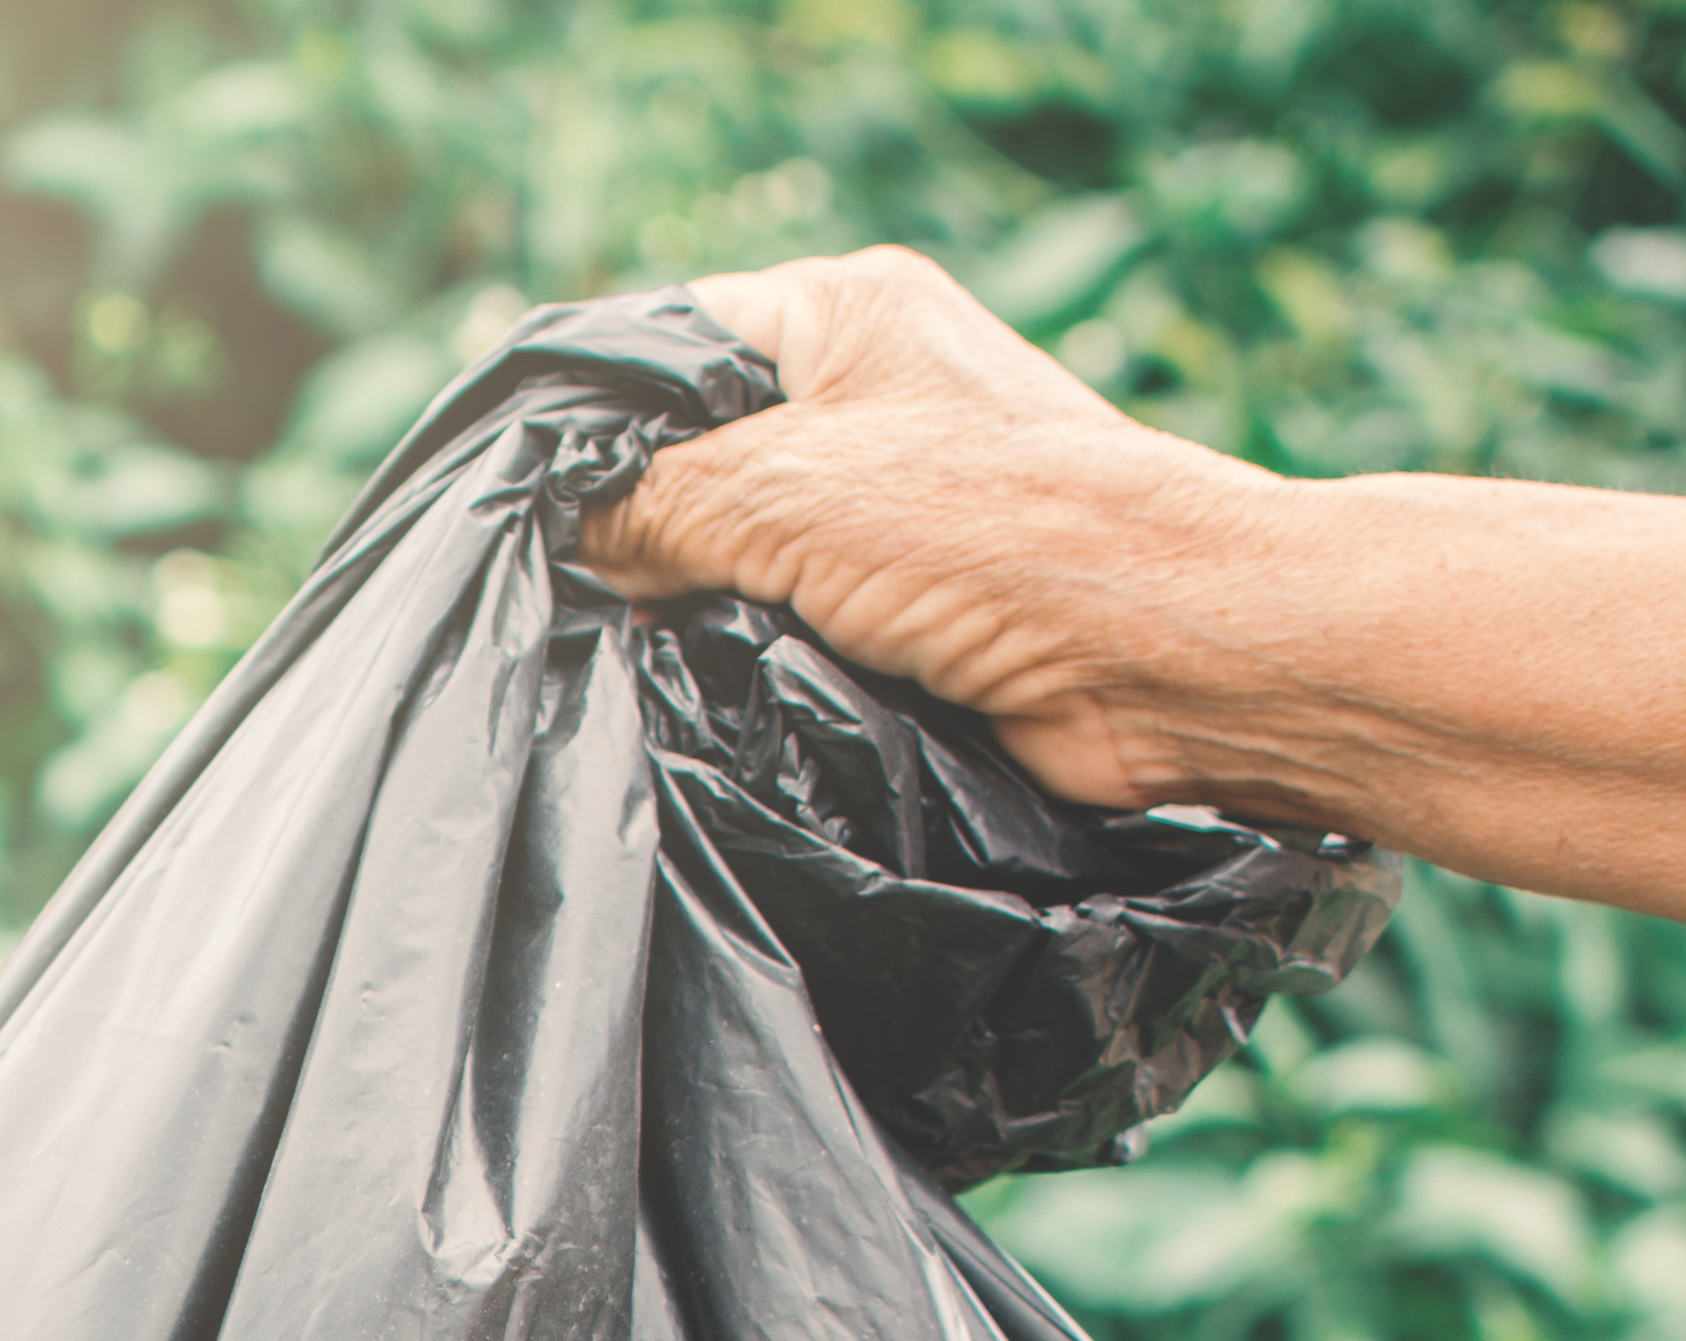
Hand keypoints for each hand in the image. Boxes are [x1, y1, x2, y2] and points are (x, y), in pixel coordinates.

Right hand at [585, 250, 1290, 813]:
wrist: (1164, 653)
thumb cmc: (990, 531)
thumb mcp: (775, 492)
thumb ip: (645, 506)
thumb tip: (567, 547)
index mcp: (843, 308)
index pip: (664, 341)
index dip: (587, 422)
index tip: (521, 508)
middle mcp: (873, 389)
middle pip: (695, 453)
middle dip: (636, 529)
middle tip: (572, 595)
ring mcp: (897, 497)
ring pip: (738, 547)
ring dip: (695, 604)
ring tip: (637, 648)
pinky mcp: (915, 597)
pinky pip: (791, 617)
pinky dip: (751, 652)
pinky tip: (708, 686)